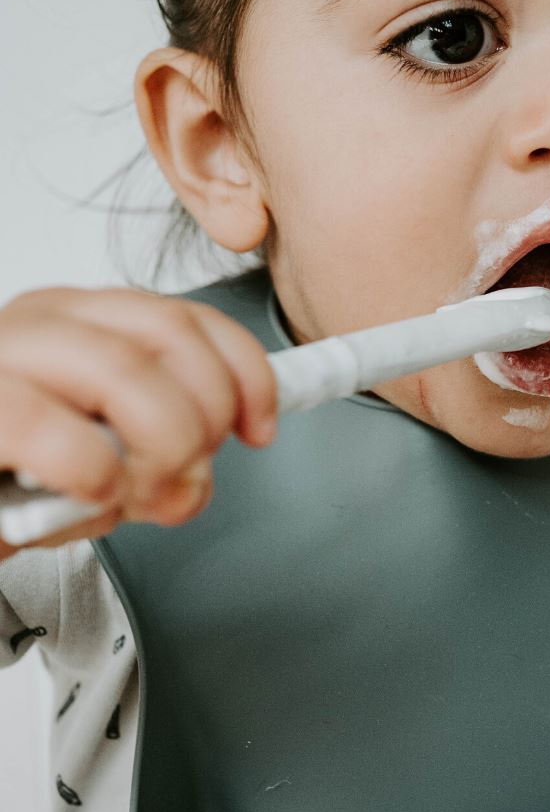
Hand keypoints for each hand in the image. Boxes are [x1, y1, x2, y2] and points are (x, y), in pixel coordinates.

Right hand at [0, 286, 276, 559]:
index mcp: (84, 320)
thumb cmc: (13, 478)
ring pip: (128, 376)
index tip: (260, 428)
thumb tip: (196, 479)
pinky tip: (88, 493)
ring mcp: (0, 356)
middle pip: (172, 339)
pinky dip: (94, 474)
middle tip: (186, 476)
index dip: (244, 372)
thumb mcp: (105, 454)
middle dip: (204, 420)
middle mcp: (43, 322)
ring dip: (161, 449)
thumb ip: (161, 450)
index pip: (189, 318)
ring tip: (136, 493)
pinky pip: (54, 432)